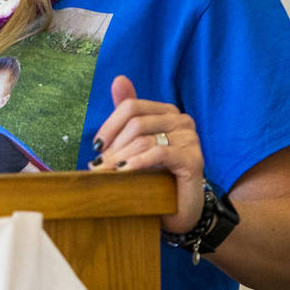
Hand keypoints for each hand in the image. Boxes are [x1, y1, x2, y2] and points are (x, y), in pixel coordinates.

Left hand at [87, 76, 204, 233]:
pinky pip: (158, 153)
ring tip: (106, 172)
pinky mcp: (193, 159)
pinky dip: (137, 162)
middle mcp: (182, 120)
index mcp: (167, 112)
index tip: (97, 146)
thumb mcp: (137, 143)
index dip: (109, 125)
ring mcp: (190, 139)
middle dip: (113, 145)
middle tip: (99, 165)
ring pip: (144, 139)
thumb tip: (118, 79)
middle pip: (136, 122)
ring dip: (120, 157)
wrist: (178, 209)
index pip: (131, 107)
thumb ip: (127, 114)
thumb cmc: (155, 175)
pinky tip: (125, 172)